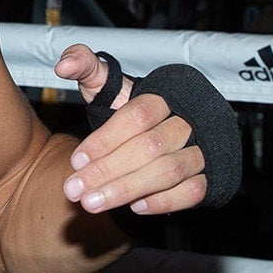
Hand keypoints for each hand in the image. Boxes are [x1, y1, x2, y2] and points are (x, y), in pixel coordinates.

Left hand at [52, 43, 213, 214]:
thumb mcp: (107, 86)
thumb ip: (86, 68)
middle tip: (73, 189)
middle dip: (107, 170)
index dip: (104, 139)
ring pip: (170, 171)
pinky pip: (193, 191)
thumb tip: (64, 64)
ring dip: (127, 189)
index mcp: (162, 97)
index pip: (136, 116)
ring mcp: (200, 151)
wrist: (157, 140)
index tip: (75, 159)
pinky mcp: (208, 178)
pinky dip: (164, 201)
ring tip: (91, 202)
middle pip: (150, 147)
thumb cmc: (129, 113)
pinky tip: (134, 207)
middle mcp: (186, 123)